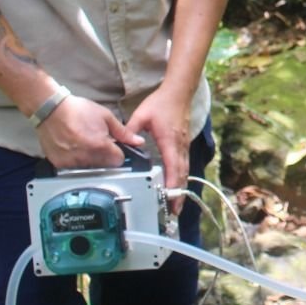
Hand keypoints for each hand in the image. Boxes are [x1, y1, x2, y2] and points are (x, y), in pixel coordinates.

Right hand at [37, 94, 139, 171]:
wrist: (50, 109)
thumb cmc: (77, 110)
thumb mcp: (105, 116)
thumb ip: (123, 132)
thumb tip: (138, 141)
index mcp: (99, 145)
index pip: (118, 160)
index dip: (119, 153)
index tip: (115, 148)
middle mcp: (85, 156)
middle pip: (105, 165)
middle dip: (106, 155)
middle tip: (98, 142)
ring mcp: (71, 162)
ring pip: (89, 167)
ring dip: (91, 158)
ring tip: (84, 142)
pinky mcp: (59, 163)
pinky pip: (74, 167)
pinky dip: (76, 160)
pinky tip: (74, 147)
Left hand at [125, 85, 193, 212]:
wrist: (179, 92)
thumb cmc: (162, 103)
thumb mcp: (142, 115)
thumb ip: (130, 131)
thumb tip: (121, 145)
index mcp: (169, 140)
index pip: (172, 166)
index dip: (171, 183)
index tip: (169, 196)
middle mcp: (179, 146)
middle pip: (181, 174)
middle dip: (178, 193)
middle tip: (174, 212)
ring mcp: (183, 146)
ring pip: (184, 171)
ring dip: (181, 189)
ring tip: (177, 205)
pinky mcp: (183, 145)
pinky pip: (184, 165)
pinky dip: (181, 179)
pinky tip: (178, 187)